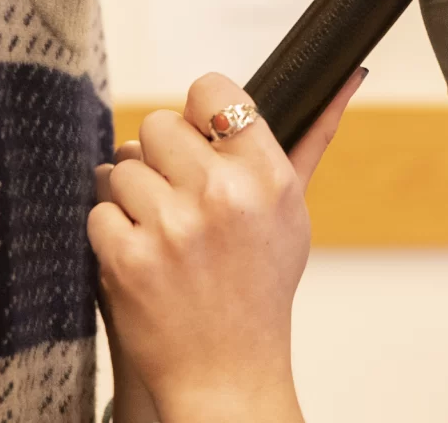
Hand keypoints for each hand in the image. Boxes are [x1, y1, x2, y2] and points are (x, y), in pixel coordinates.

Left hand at [89, 69, 365, 422]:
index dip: (197, 110)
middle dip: (161, 156)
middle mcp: (221, 195)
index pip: (212, 91)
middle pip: (156, 124)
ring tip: (163, 232)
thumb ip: (311, 139)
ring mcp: (171, 228)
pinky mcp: (127, 258)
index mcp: (266, 176)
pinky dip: (113, 231)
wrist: (227, 373)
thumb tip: (348, 75)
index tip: (199, 133)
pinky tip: (143, 256)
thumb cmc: (262, 287)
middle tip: (179, 194)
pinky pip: (99, 208)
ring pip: (122, 166)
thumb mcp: (294, 211)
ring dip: (134, 196)